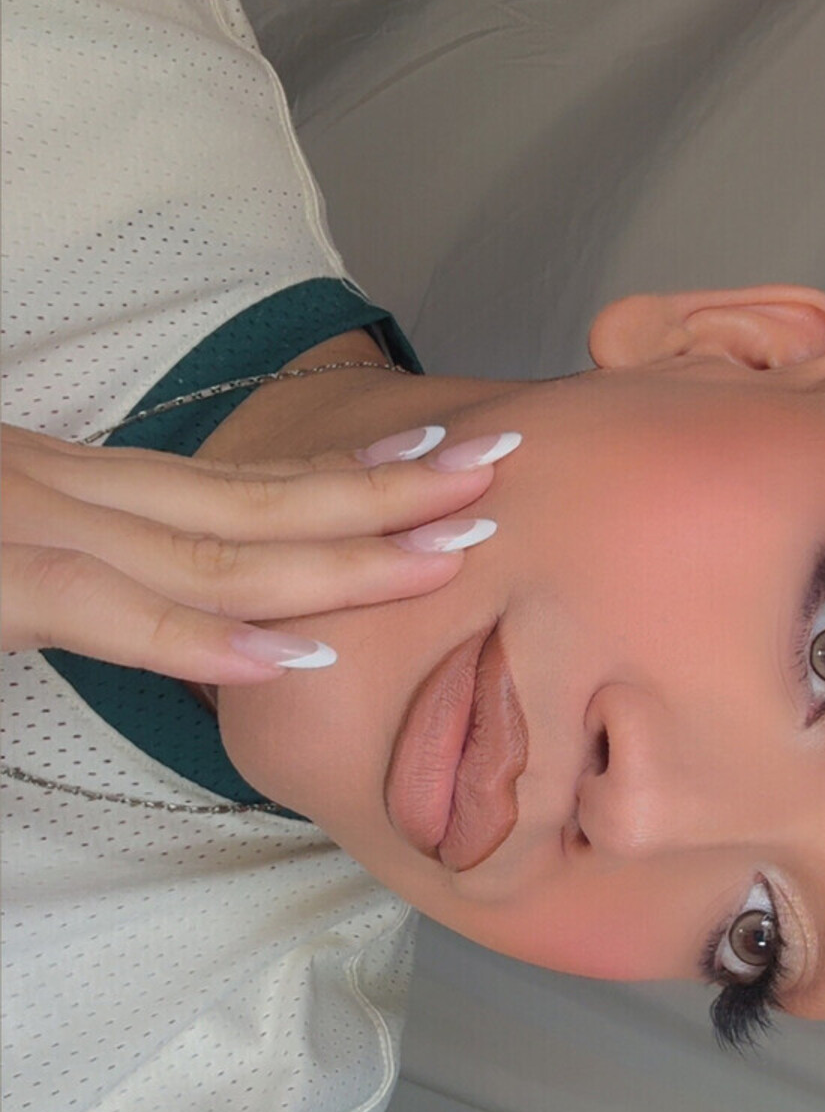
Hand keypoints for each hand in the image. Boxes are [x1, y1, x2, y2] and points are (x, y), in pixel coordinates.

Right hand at [1, 423, 512, 682]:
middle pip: (255, 497)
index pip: (236, 480)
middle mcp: (71, 490)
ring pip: (212, 548)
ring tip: (443, 559)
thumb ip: (87, 571)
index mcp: (79, 484)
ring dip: (339, 557)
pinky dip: (201, 637)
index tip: (438, 454)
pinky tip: (289, 658)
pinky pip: (107, 610)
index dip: (347, 473)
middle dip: (386, 494)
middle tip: (491, 479)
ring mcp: (32, 527)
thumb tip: (179, 604)